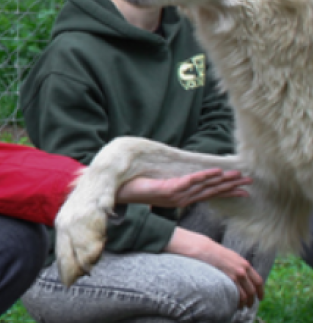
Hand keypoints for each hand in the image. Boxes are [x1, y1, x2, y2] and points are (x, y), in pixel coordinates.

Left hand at [116, 168, 250, 207]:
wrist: (121, 192)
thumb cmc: (138, 188)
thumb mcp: (157, 185)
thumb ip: (169, 184)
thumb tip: (177, 179)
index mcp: (182, 197)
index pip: (209, 193)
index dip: (227, 191)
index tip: (244, 190)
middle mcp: (182, 198)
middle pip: (212, 190)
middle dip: (231, 187)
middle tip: (250, 183)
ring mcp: (177, 195)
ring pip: (204, 186)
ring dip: (222, 181)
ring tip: (238, 176)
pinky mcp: (169, 189)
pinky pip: (189, 181)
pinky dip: (203, 177)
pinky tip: (215, 172)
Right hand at [166, 227, 263, 308]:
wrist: (204, 249)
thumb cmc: (215, 252)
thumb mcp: (231, 256)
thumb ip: (239, 265)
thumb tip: (244, 275)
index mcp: (244, 263)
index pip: (258, 281)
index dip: (260, 291)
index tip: (260, 297)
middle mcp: (243, 270)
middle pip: (253, 290)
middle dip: (253, 300)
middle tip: (250, 305)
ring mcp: (236, 275)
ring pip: (246, 295)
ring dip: (245, 303)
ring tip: (242, 307)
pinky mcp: (228, 279)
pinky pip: (237, 295)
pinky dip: (237, 302)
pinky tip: (234, 304)